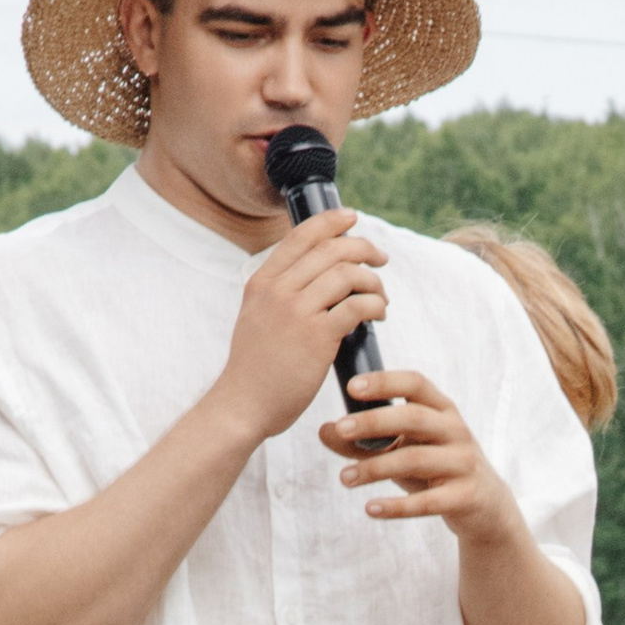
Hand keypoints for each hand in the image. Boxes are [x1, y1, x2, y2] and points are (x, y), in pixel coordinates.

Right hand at [219, 208, 389, 445]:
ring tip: (381, 298)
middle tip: (380, 259)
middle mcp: (278, 290)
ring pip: (347, 274)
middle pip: (330, 249)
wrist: (244, 404)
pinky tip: (379, 315)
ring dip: (373, 281)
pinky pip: (357, 306)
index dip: (331, 221)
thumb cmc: (256, 369)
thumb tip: (312, 282)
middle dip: (363, 248)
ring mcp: (297, 312)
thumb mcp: (256, 318)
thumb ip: (278, 296)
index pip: (301, 235)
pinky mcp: (317, 337)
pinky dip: (375, 305)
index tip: (352, 219)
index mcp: (263, 281)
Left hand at [318, 370, 521, 542]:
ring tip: (345, 478)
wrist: (485, 508)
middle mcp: (456, 431)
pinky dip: (397, 507)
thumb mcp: (403, 450)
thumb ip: (365, 442)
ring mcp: (463, 463)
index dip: (384, 382)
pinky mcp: (466, 496)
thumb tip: (324, 431)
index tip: (351, 387)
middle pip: (413, 418)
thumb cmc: (436, 469)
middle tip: (340, 428)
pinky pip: (428, 502)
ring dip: (375, 468)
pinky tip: (370, 509)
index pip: (415, 383)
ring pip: (416, 460)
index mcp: (441, 409)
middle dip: (373, 422)